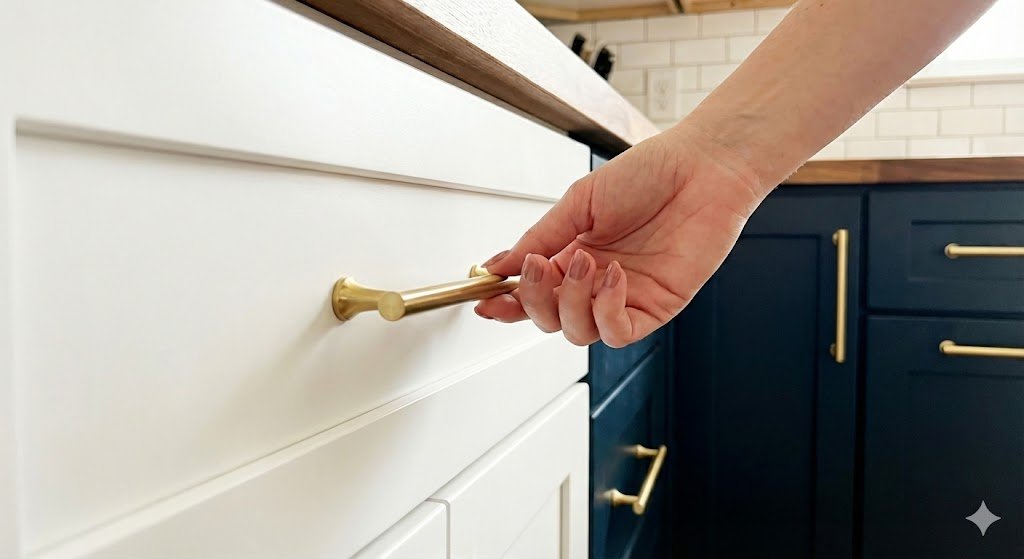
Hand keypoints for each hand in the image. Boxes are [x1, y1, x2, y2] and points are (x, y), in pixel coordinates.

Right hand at [475, 124, 769, 346]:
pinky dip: (606, 311)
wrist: (700, 168)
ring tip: (586, 263)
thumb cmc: (648, 174)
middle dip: (536, 299)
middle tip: (539, 267)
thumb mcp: (578, 202)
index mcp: (572, 254)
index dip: (508, 302)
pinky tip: (613, 278)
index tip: (486, 300)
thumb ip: (539, 237)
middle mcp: (595, 281)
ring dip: (571, 302)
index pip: (532, 294)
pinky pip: (618, 333)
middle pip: (549, 319)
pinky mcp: (655, 307)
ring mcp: (624, 296)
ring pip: (578, 332)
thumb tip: (497, 265)